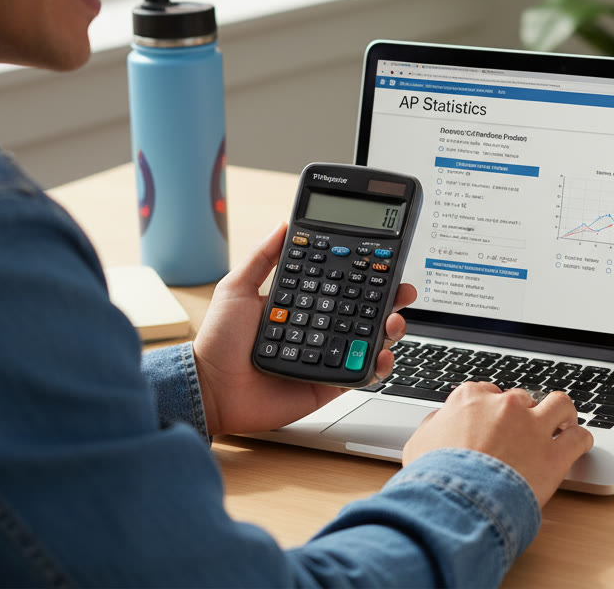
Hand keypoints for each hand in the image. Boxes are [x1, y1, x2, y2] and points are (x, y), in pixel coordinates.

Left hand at [192, 222, 416, 435]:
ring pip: (371, 340)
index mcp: (304, 305)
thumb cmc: (219, 342)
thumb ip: (262, 257)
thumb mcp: (237, 288)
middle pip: (366, 310)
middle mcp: (321, 328)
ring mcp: (328, 355)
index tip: (385, 261)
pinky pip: (363, 375)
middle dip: (390, 299)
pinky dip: (379, 366)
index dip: (367, 274)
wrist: (211, 388)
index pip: (343, 285)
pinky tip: (382, 355)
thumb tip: (283, 225)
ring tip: (392, 322)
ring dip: (390, 329)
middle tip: (402, 291)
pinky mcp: (330, 383)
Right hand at [402, 382, 592, 506]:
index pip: (488, 392)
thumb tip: (439, 421)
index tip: (494, 421)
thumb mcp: (419, 445)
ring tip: (562, 425)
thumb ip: (434, 426)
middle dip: (524, 414)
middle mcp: (505, 406)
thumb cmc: (434, 479)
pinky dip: (581, 440)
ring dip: (562, 414)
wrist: (455, 504)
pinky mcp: (555, 455)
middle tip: (523, 432)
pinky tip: (578, 445)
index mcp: (471, 399)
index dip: (492, 408)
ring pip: (560, 405)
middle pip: (522, 399)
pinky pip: (579, 438)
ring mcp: (533, 428)